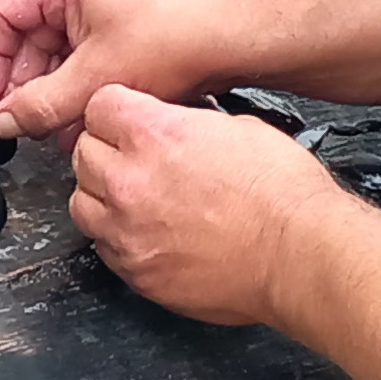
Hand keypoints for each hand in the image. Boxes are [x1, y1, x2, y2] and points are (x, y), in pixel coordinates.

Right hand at [0, 0, 253, 140]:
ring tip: (62, 124)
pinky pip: (92, 46)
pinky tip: (90, 111)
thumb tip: (7, 119)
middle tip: (28, 118)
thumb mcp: (97, 77)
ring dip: (59, 87)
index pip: (4, 13)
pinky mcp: (133, 13)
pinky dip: (86, 79)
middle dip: (31, 82)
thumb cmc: (185, 34)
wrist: (242, 36)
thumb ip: (42, 103)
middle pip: (34, 33)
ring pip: (64, 45)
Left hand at [68, 85, 346, 327]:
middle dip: (107, 151)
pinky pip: (103, 246)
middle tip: (135, 159)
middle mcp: (130, 181)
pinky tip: (149, 232)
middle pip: (83, 153)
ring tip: (137, 198)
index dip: (116, 111)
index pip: (97, 106)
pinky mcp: (136, 272)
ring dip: (103, 196)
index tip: (125, 120)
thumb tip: (172, 124)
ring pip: (82, 202)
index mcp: (153, 135)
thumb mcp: (237, 126)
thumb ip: (185, 123)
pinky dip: (118, 237)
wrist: (299, 254)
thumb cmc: (282, 194)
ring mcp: (128, 232)